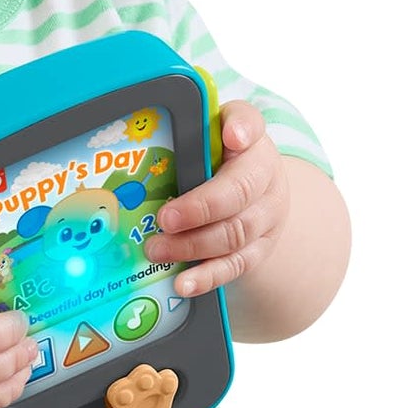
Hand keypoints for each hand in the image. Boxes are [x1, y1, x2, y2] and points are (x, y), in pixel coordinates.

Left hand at [144, 101, 288, 298]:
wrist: (254, 196)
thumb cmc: (218, 164)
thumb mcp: (206, 141)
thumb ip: (185, 134)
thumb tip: (141, 138)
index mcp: (248, 141)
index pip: (249, 124)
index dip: (241, 129)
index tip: (231, 136)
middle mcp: (265, 176)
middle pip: (239, 192)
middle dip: (200, 207)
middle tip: (165, 218)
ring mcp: (266, 216)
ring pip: (235, 233)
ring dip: (193, 245)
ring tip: (157, 249)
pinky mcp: (258, 249)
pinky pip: (235, 265)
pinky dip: (207, 276)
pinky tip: (183, 282)